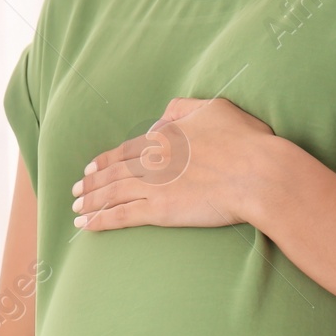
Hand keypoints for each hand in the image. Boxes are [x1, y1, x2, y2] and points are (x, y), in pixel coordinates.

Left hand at [71, 96, 291, 231]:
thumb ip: (184, 109)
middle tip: (76, 191)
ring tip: (76, 210)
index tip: (91, 168)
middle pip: (112, 172)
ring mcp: (153, 186)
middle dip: (91, 183)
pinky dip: (99, 220)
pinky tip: (85, 226)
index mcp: (165, 137)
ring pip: (111, 193)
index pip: (126, 150)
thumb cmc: (246, 141)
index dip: (105, 160)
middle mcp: (153, 161)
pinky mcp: (159, 211)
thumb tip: (162, 119)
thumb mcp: (215, 109)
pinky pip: (120, 216)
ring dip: (90, 202)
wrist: (259, 174)